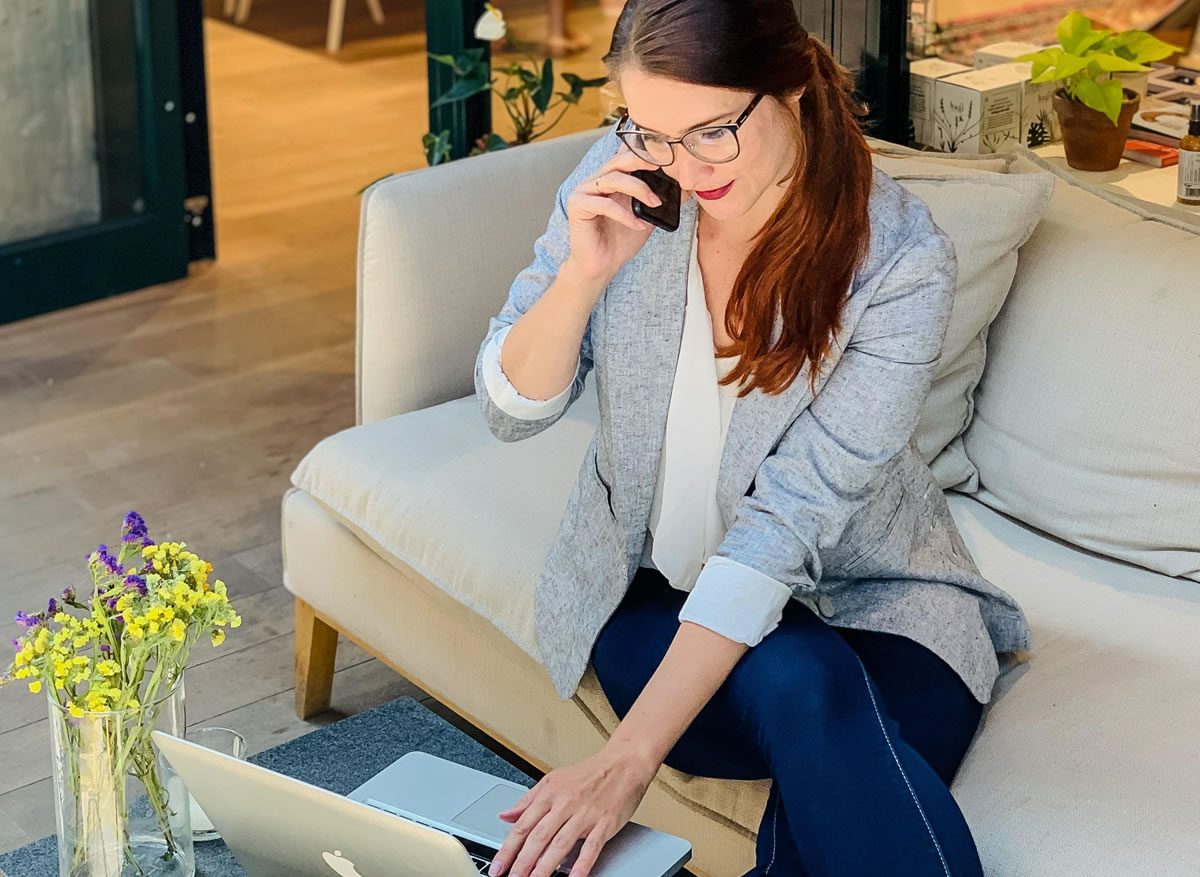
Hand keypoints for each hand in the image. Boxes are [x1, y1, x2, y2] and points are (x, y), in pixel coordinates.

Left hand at [487, 745, 658, 876]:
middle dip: (522, 862)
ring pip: (560, 844)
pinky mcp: (604, 824)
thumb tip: (505, 815)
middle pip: (538, 837)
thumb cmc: (590, 773)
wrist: (624, 763)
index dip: (508, 848)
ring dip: (544, 867)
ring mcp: (585, 815)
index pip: (523, 825)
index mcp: (550, 794)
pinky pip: (591, 847)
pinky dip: (582, 864)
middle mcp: (565, 804)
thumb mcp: (553, 780)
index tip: (498, 865)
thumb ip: (528, 800)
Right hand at [563, 145, 666, 287]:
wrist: (601, 266)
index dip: (644, 152)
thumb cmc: (620, 241)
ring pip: (613, 178)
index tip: (668, 155)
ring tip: (655, 203)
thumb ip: (659, 201)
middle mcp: (596, 180)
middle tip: (663, 166)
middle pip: (619, 160)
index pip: (627, 156)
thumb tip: (685, 189)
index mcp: (611, 179)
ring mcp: (585, 191)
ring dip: (638, 189)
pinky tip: (638, 225)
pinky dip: (625, 214)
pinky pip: (604, 204)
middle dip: (642, 160)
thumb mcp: (647, 218)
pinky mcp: (578, 206)